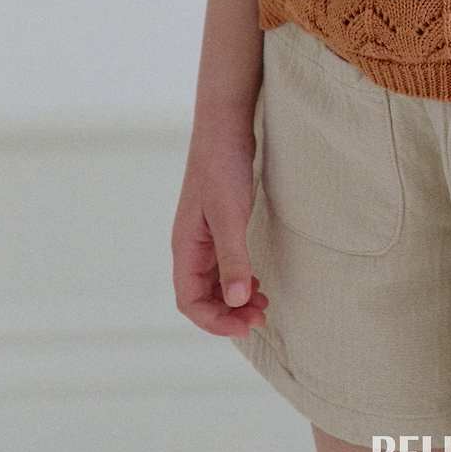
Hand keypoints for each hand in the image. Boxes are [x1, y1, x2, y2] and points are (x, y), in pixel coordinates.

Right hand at [172, 129, 269, 339]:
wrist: (225, 125)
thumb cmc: (223, 167)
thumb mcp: (230, 216)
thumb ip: (233, 259)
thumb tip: (235, 302)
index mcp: (186, 247)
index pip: (190, 302)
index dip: (215, 321)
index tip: (246, 326)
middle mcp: (192, 246)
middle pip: (202, 297)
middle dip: (229, 313)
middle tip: (262, 317)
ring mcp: (205, 236)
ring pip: (215, 282)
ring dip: (236, 298)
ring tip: (264, 303)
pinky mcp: (221, 224)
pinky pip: (225, 264)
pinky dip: (240, 279)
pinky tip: (257, 279)